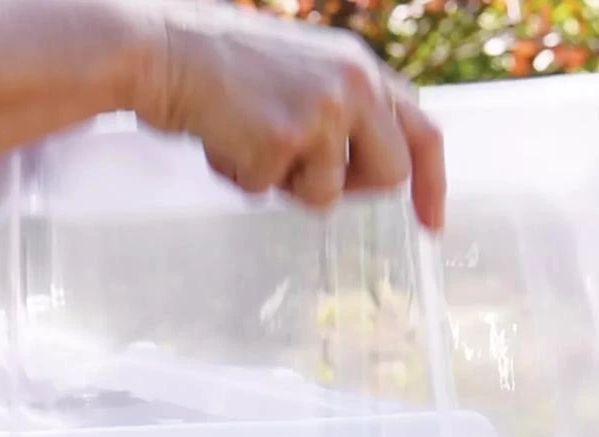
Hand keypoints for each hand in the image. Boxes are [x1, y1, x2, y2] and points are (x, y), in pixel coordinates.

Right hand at [133, 3, 444, 229]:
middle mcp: (354, 84)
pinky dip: (244, 180)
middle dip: (347, 188)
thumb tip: (354, 173)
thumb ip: (342, 113)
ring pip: (327, 195)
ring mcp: (323, 110)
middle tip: (300, 175)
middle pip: (388, 176)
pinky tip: (225, 141)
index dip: (431, 183)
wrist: (166, 50)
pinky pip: (273, 193)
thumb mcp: (301, 77)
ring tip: (250, 141)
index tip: (432, 224)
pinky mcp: (286, 137)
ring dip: (285, 186)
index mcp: (360, 67)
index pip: (420, 131)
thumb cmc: (223, 72)